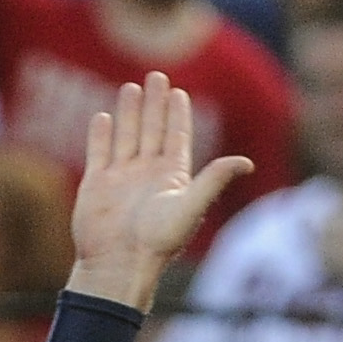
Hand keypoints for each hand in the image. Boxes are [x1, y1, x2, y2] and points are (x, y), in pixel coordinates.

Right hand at [65, 73, 254, 311]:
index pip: (176, 137)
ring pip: (125, 136)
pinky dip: (100, 135)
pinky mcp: (96, 185)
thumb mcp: (191, 206)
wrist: (118, 265)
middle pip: (152, 130)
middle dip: (154, 104)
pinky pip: (98, 153)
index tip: (179, 92)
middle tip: (156, 76)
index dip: (178, 114)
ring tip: (131, 87)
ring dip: (128, 112)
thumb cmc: (157, 241)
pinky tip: (103, 117)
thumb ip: (215, 179)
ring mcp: (120, 178)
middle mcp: (146, 174)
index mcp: (171, 177)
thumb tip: (246, 163)